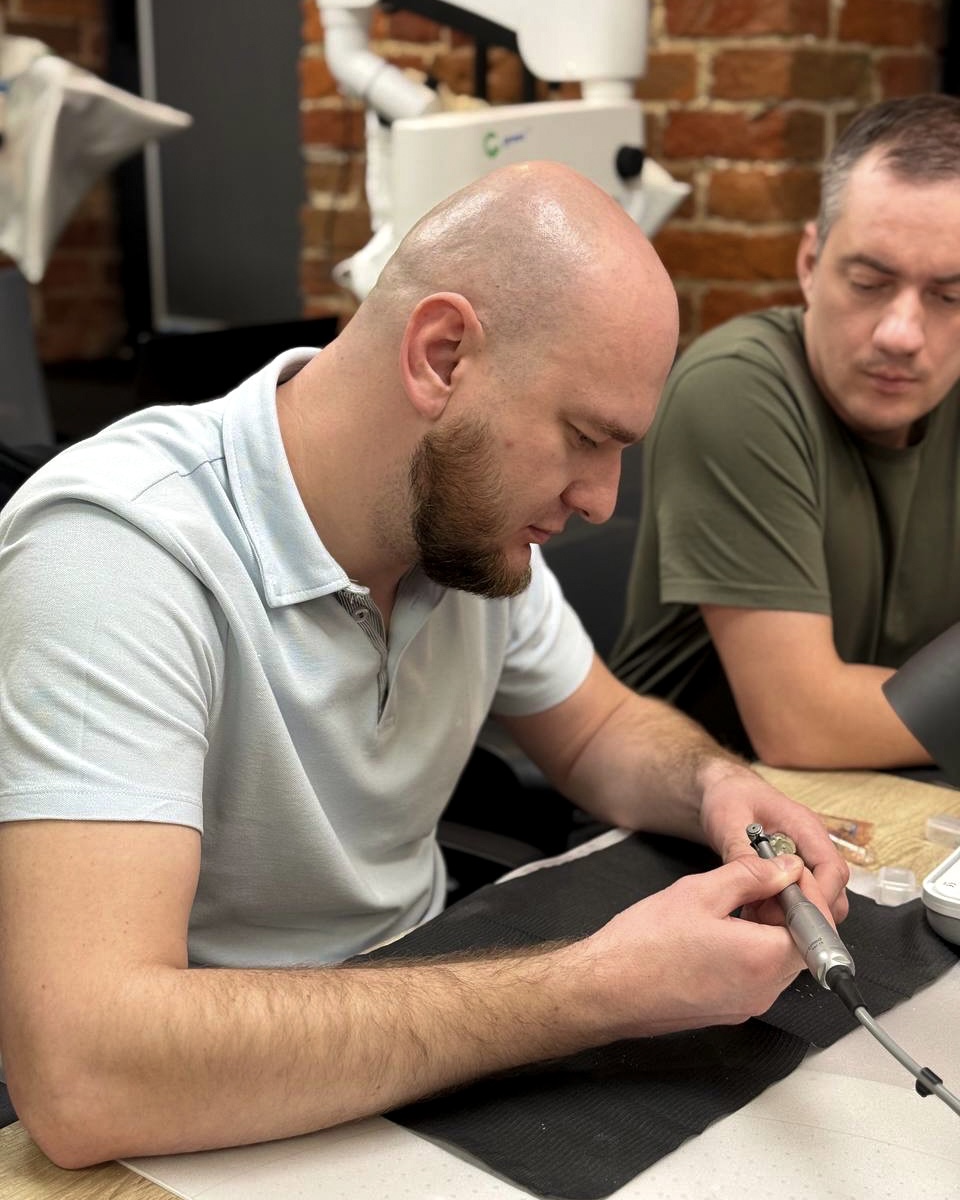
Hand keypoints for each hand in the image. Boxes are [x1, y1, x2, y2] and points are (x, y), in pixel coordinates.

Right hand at [577, 854, 806, 1037]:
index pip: (815, 929)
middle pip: (801, 947)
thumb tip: (786, 869)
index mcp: (762, 959)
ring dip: (770, 931)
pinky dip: (753, 950)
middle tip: (761, 884)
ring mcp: (746, 1005)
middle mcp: (762, 990)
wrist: (608, 988)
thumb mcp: (701, 892)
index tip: (786, 874)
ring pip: (779, 962)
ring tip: (736, 903)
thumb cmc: (645, 944)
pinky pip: (757, 977)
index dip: (805, 897)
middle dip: (788, 912)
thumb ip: (752, 877)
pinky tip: (722, 929)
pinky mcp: (728, 1010)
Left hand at [697, 761, 849, 925]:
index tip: (795, 915)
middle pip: (834, 889)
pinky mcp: (797, 870)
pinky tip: (759, 911)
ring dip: (796, 914)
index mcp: (804, 826)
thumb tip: (752, 882)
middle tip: (770, 919)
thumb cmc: (729, 796)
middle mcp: (813, 844)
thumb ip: (740, 851)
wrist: (724, 790)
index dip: (819, 896)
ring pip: (822, 898)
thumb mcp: (727, 820)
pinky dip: (786, 912)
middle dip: (808, 912)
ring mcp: (807, 857)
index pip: (832, 868)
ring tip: (761, 914)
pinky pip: (804, 898)